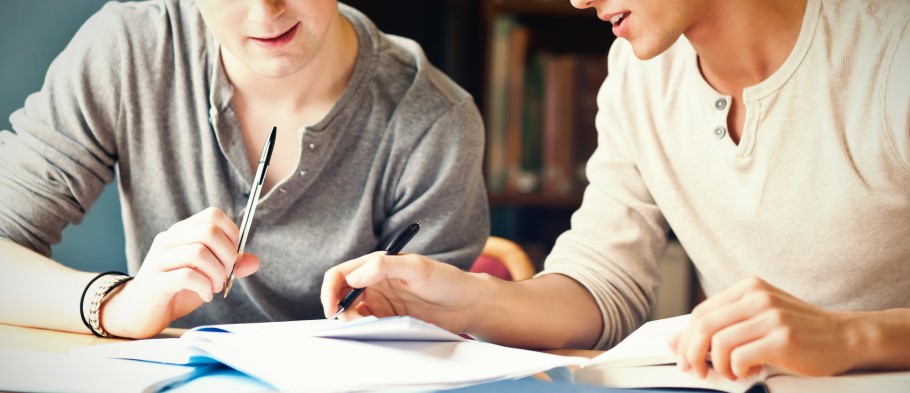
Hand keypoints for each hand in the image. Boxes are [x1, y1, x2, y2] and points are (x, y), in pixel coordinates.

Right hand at [101, 207, 259, 337]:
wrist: (139, 313)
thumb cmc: (175, 290)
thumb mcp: (207, 275)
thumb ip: (229, 267)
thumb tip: (254, 261)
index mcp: (182, 233)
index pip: (212, 215)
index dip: (232, 233)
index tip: (233, 256)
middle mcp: (169, 240)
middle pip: (208, 231)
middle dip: (227, 255)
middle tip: (226, 275)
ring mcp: (159, 259)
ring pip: (198, 252)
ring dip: (216, 273)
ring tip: (215, 287)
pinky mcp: (155, 281)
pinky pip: (186, 276)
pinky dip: (204, 286)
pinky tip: (205, 295)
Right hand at [320, 252, 484, 333]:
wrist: (467, 304)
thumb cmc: (446, 280)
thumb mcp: (417, 268)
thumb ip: (384, 267)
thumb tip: (353, 277)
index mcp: (376, 264)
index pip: (340, 274)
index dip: (330, 290)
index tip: (332, 308)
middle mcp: (374, 281)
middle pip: (341, 295)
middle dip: (339, 310)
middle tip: (351, 323)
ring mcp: (381, 301)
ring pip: (352, 312)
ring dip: (352, 321)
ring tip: (371, 326)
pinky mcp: (388, 318)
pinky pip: (366, 324)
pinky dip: (364, 329)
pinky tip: (378, 330)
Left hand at [668, 277, 854, 379]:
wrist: (845, 337)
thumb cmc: (800, 330)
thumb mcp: (757, 318)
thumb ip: (721, 325)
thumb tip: (677, 339)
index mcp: (748, 288)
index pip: (701, 312)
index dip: (686, 338)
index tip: (684, 356)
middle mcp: (757, 297)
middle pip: (703, 325)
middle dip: (692, 353)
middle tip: (698, 369)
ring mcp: (771, 316)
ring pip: (718, 342)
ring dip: (718, 365)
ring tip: (732, 371)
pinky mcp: (782, 338)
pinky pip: (739, 356)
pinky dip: (737, 369)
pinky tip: (750, 371)